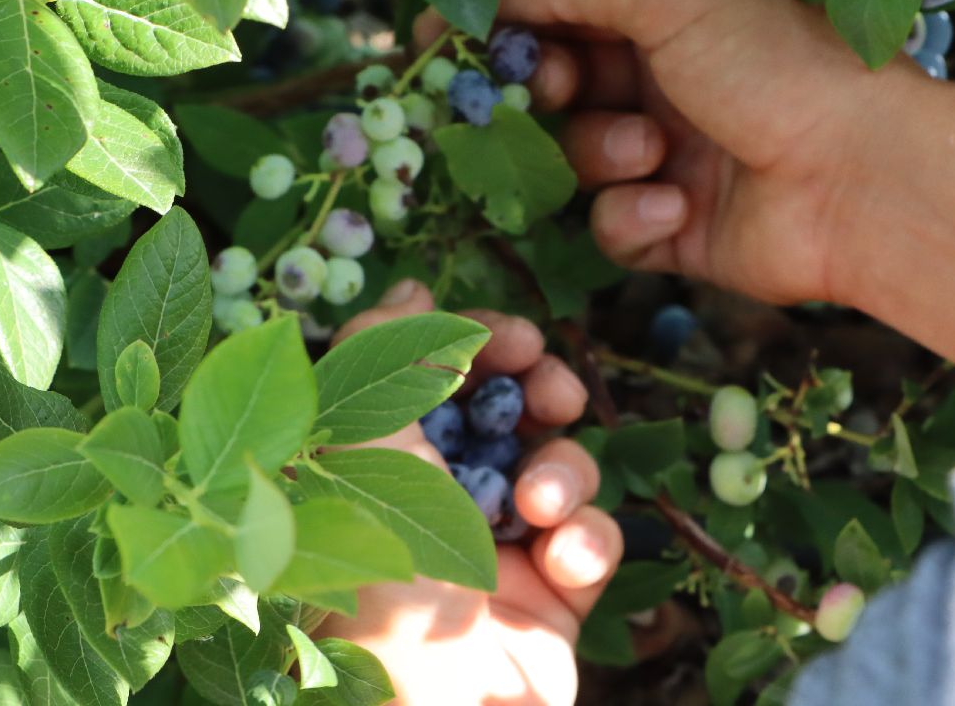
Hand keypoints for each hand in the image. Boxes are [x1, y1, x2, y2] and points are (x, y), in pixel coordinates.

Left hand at [318, 281, 623, 705]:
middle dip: (543, 392)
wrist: (425, 698)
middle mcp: (442, 499)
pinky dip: (586, 541)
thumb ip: (383, 348)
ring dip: (563, 472)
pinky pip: (594, 540)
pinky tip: (561, 560)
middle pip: (516, 413)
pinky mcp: (554, 600)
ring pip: (563, 469)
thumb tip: (414, 288)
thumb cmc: (377, 566)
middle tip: (552, 394)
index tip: (518, 338)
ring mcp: (502, 550)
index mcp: (388, 459)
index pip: (448, 378)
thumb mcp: (359, 435)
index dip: (488, 347)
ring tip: (538, 505)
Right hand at [477, 0, 933, 305]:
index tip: (446, 43)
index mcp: (672, 12)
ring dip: (600, 153)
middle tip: (552, 89)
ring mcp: (670, 157)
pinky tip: (678, 205)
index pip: (561, 9)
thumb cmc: (779, 65)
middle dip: (547, 90)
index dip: (505, 25)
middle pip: (555, 86)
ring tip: (653, 152)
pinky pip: (609, 226)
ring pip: (575, 159)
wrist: (864, 180)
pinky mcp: (675, 229)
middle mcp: (667, 80)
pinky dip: (632, 215)